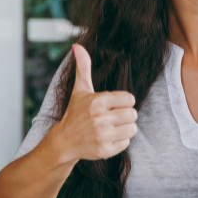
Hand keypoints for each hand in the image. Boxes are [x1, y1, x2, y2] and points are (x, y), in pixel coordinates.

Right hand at [45, 44, 136, 165]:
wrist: (64, 141)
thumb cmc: (75, 112)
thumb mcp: (80, 89)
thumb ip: (83, 67)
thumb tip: (77, 46)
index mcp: (98, 101)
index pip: (130, 99)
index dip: (124, 102)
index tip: (113, 105)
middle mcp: (100, 118)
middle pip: (133, 114)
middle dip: (125, 116)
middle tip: (112, 117)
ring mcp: (102, 135)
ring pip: (132, 129)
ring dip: (125, 128)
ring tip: (111, 128)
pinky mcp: (104, 150)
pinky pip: (126, 143)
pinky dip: (120, 141)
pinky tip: (107, 138)